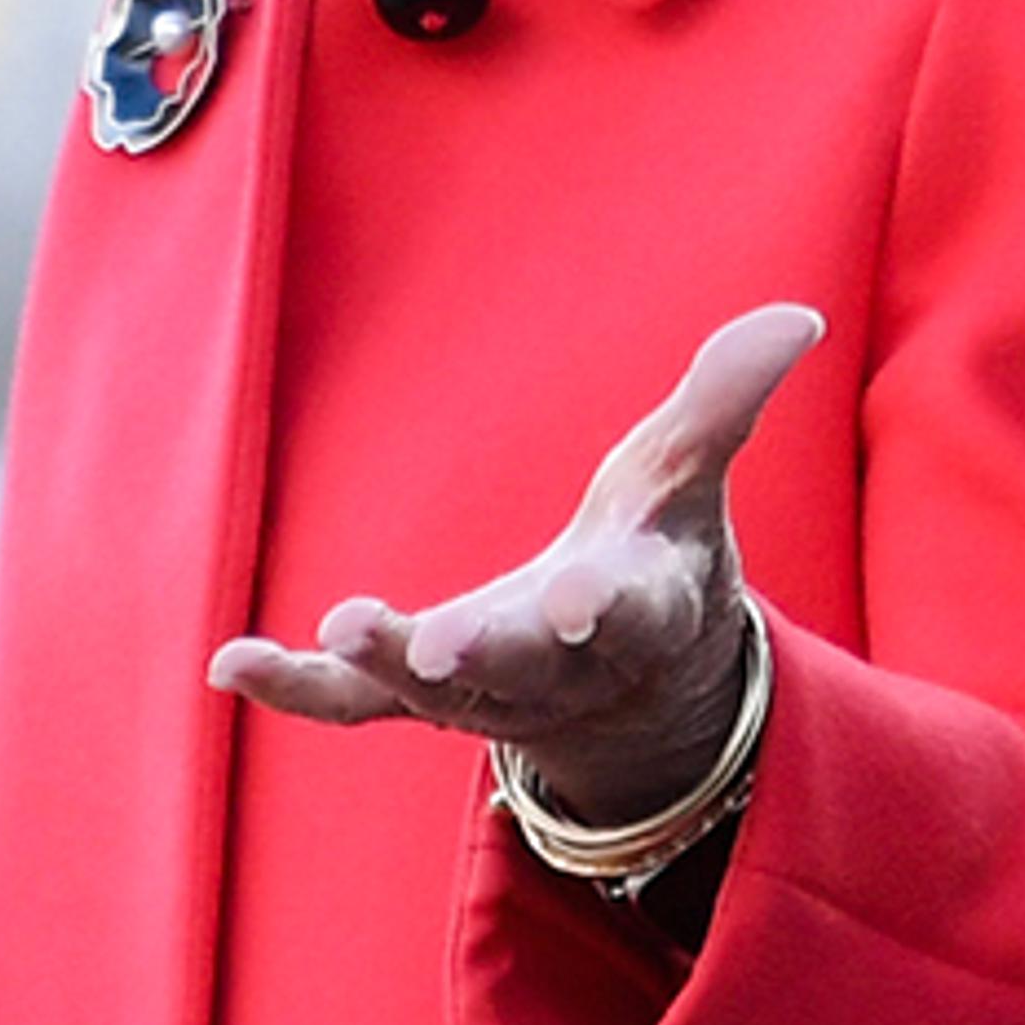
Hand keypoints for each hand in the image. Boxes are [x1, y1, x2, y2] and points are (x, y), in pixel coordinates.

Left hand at [212, 302, 821, 824]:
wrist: (635, 689)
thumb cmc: (657, 553)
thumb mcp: (689, 476)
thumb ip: (726, 400)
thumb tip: (794, 318)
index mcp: (634, 611)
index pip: (625, 614)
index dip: (601, 608)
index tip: (578, 605)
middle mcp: (556, 668)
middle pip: (519, 666)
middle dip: (482, 653)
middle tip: (436, 649)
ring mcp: (483, 692)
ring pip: (430, 695)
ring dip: (382, 665)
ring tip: (337, 627)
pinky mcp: (418, 698)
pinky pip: (352, 707)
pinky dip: (296, 691)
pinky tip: (230, 664)